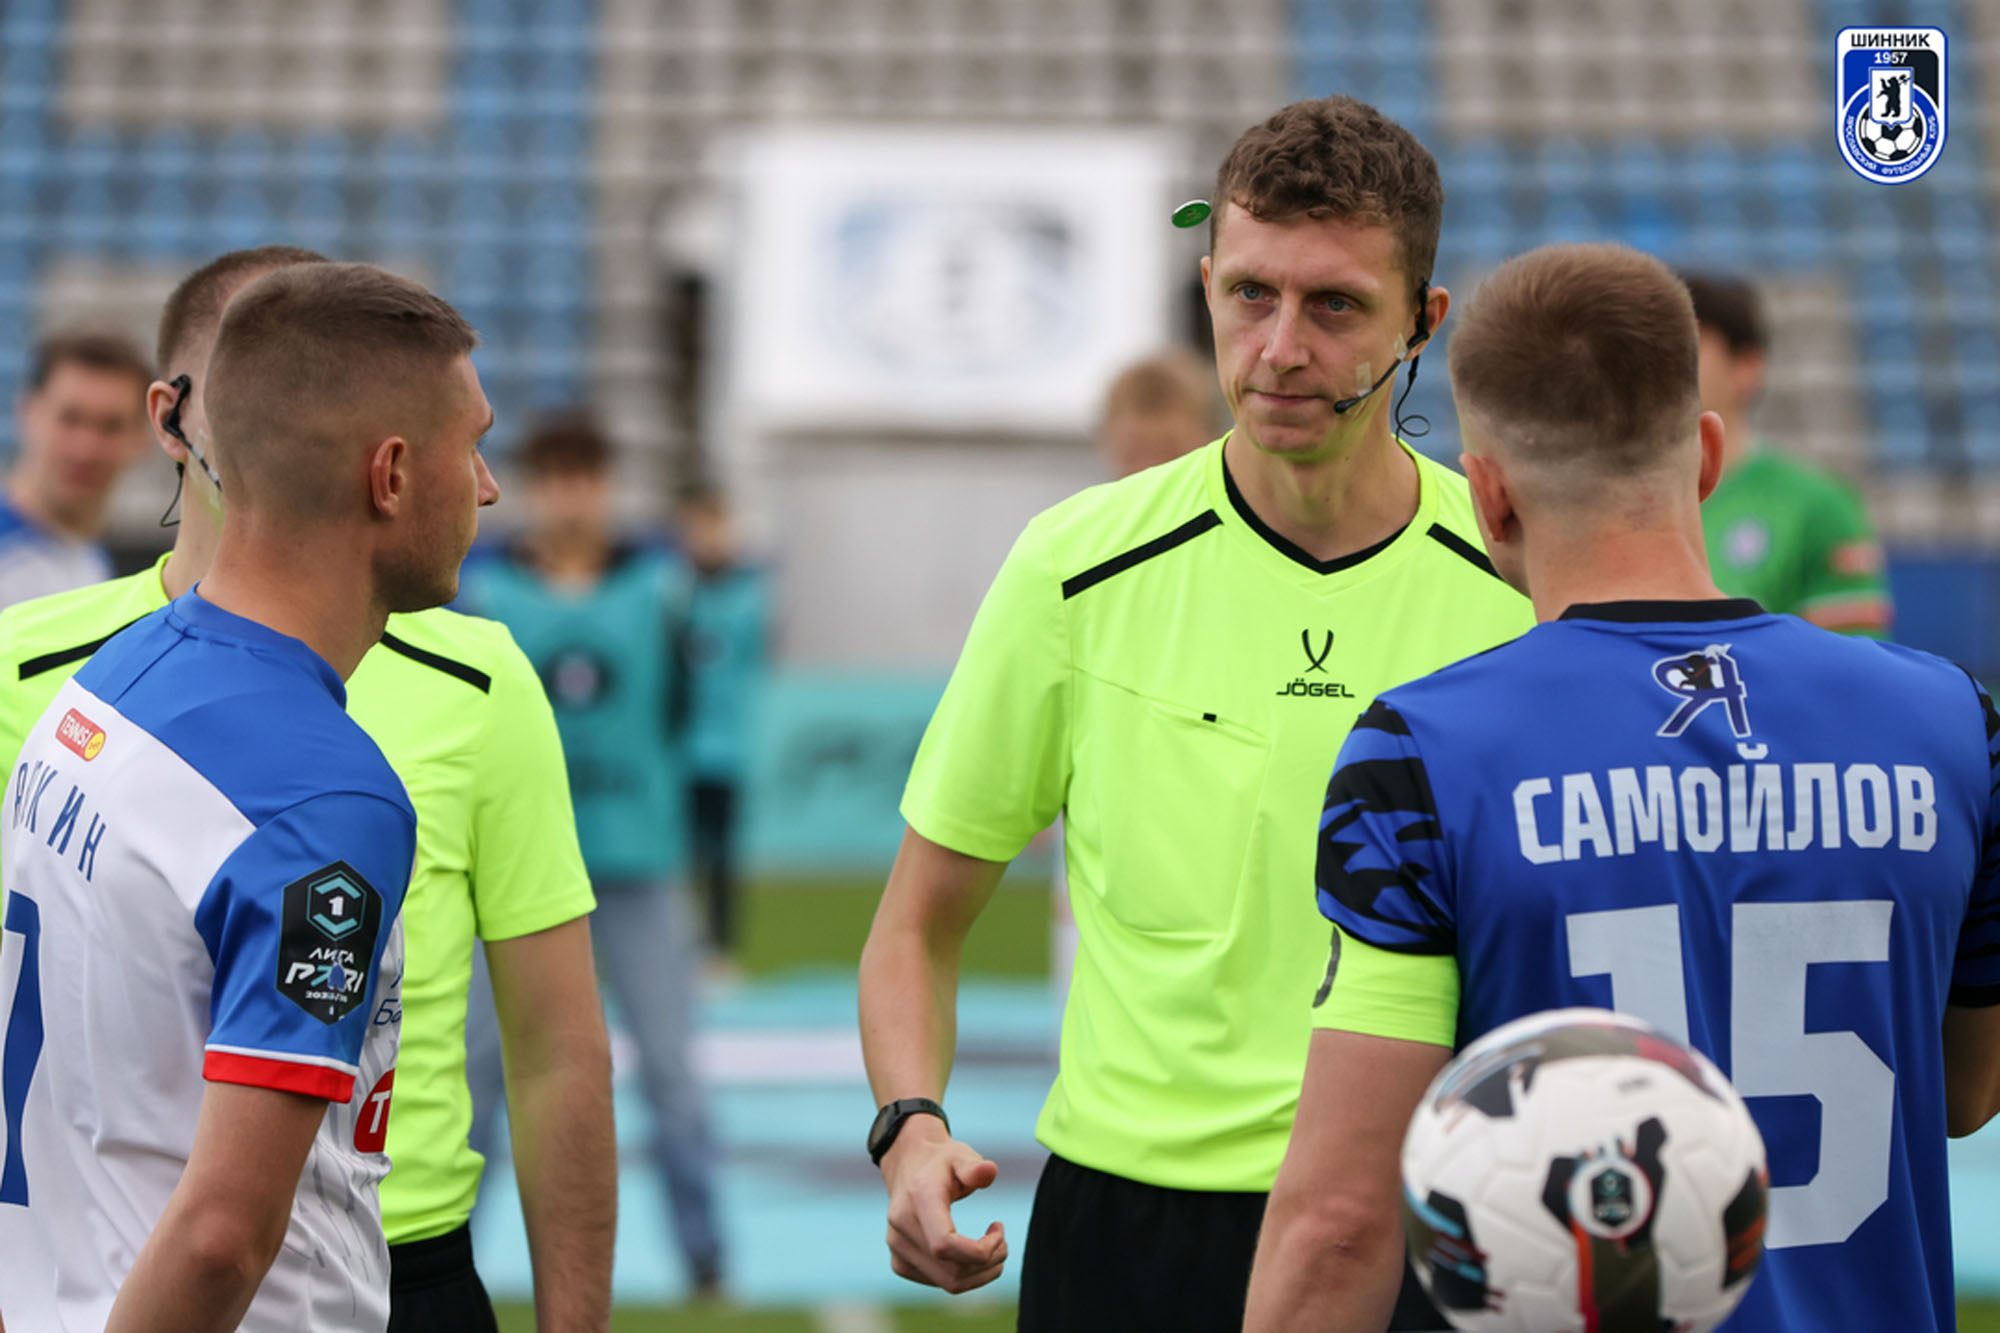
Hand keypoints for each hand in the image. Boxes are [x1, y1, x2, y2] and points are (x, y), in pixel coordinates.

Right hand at [879, 1115, 1007, 1292]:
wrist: (908, 1166)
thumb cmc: (941, 1162)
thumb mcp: (960, 1155)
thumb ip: (974, 1166)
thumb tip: (989, 1171)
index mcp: (919, 1198)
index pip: (945, 1245)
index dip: (981, 1250)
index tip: (999, 1229)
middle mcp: (902, 1226)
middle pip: (953, 1270)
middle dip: (989, 1262)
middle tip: (1003, 1241)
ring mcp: (897, 1248)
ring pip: (949, 1283)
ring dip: (981, 1273)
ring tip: (995, 1248)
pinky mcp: (900, 1262)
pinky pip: (940, 1282)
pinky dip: (965, 1276)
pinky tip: (972, 1254)